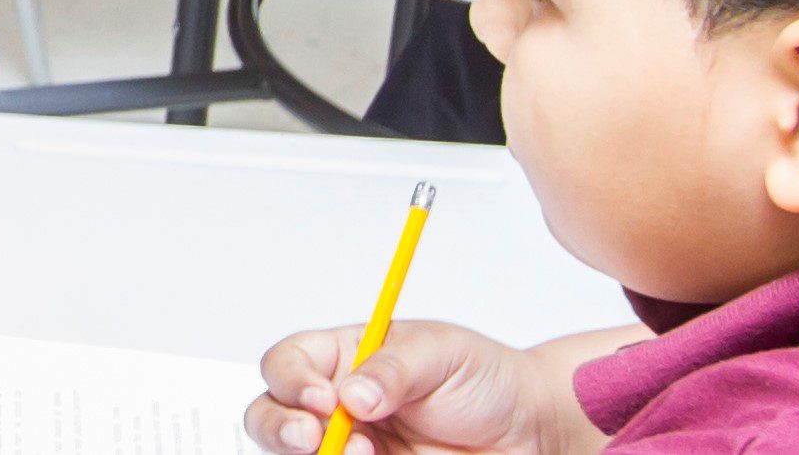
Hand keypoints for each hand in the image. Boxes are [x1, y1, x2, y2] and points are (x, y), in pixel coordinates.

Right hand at [243, 322, 603, 454]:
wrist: (528, 432)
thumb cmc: (485, 380)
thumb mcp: (442, 354)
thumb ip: (394, 368)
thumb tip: (352, 393)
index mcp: (343, 358)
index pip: (287, 364)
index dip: (292, 381)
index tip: (323, 399)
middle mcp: (335, 406)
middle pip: (269, 417)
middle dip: (280, 428)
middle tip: (313, 438)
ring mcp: (350, 447)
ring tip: (367, 452)